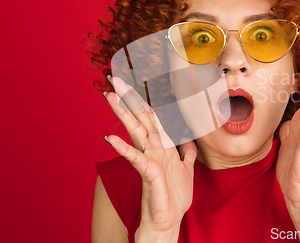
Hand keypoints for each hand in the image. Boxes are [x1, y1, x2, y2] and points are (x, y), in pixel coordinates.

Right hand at [104, 77, 196, 238]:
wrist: (168, 220)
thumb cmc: (174, 196)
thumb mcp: (187, 169)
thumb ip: (187, 152)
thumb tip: (190, 139)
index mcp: (163, 146)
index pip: (154, 118)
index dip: (147, 100)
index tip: (139, 82)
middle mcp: (154, 149)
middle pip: (141, 118)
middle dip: (129, 99)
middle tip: (115, 80)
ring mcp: (149, 159)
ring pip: (135, 131)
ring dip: (123, 114)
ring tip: (110, 97)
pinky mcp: (147, 173)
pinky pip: (135, 158)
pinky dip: (122, 148)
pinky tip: (109, 139)